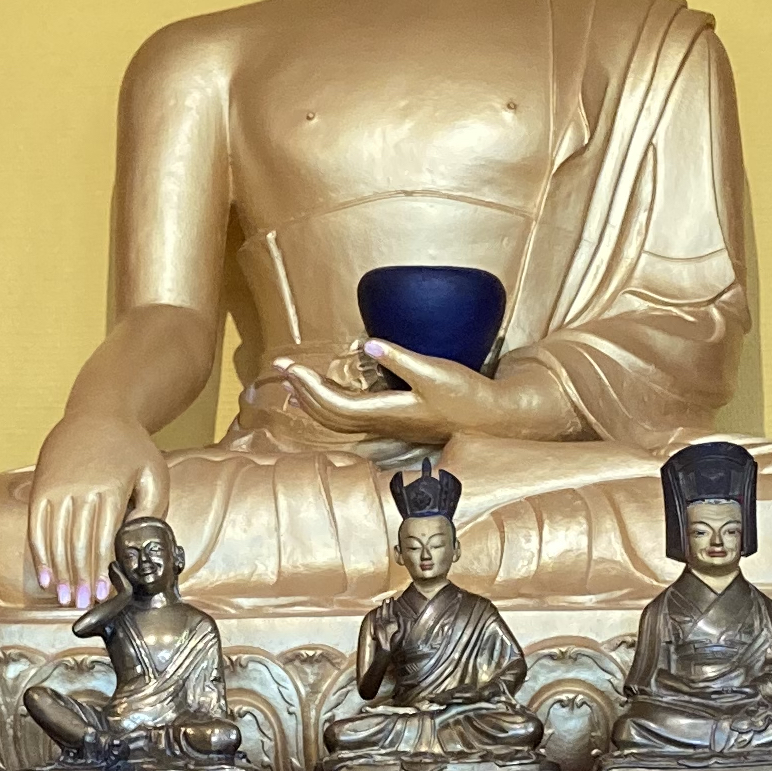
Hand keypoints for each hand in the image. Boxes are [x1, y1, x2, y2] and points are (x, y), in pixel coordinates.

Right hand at [24, 412, 165, 608]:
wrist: (98, 412)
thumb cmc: (131, 446)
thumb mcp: (155, 471)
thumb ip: (152, 508)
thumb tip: (134, 539)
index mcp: (109, 489)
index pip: (102, 540)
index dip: (100, 571)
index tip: (102, 595)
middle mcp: (78, 490)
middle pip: (76, 544)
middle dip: (79, 579)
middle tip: (82, 603)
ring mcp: (56, 488)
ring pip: (54, 539)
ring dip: (59, 573)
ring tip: (65, 597)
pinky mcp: (41, 487)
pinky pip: (36, 527)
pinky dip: (39, 554)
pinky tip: (45, 576)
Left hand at [259, 342, 549, 446]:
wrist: (493, 419)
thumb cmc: (467, 395)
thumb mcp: (436, 372)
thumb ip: (401, 359)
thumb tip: (368, 346)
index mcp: (388, 412)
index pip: (334, 404)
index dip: (308, 386)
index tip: (288, 366)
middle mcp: (384, 423)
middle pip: (329, 414)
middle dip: (301, 391)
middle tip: (278, 368)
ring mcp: (389, 424)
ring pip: (339, 419)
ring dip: (313, 400)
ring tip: (293, 383)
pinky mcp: (397, 420)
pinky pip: (352, 417)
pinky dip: (331, 405)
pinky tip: (327, 395)